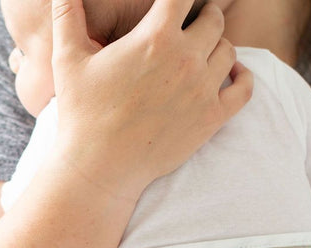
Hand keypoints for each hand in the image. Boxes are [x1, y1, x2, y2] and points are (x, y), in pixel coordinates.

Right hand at [49, 0, 252, 201]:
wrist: (100, 168)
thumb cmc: (81, 113)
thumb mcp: (67, 59)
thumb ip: (66, 16)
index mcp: (156, 38)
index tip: (174, 3)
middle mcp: (187, 59)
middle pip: (213, 20)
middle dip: (202, 17)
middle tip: (190, 24)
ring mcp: (203, 89)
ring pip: (228, 51)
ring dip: (217, 46)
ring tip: (201, 52)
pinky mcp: (212, 118)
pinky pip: (244, 88)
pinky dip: (241, 76)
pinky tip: (230, 74)